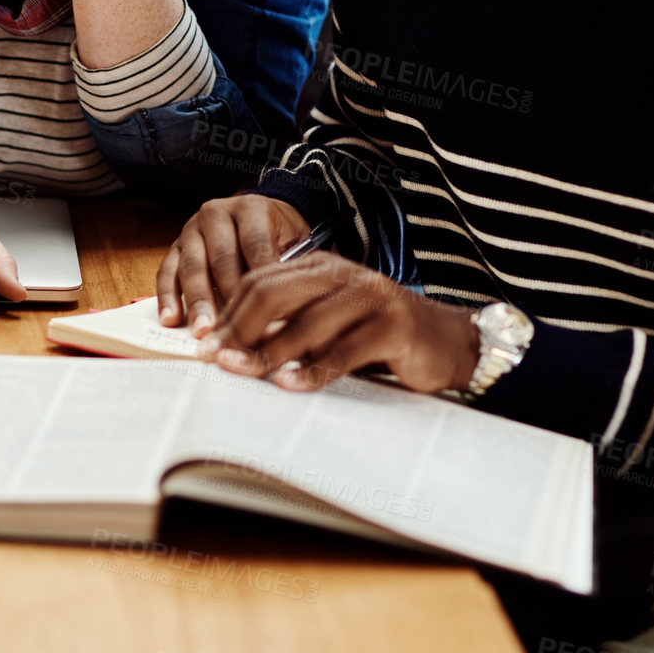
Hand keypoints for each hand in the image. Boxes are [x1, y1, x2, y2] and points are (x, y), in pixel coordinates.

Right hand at [156, 194, 312, 336]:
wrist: (261, 219)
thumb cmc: (281, 238)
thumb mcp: (296, 243)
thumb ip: (290, 269)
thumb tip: (285, 310)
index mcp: (250, 207)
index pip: (255, 243)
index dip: (259, 277)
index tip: (265, 310)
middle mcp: (216, 213)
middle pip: (221, 256)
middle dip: (226, 294)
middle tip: (231, 327)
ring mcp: (191, 230)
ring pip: (192, 266)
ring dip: (197, 301)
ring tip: (203, 331)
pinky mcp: (176, 248)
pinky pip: (167, 272)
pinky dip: (167, 297)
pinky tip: (170, 320)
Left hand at [195, 252, 479, 394]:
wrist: (448, 341)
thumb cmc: (379, 336)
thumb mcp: (330, 322)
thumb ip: (292, 325)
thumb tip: (234, 349)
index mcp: (321, 267)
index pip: (261, 281)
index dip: (229, 313)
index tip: (205, 344)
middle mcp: (342, 274)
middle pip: (275, 293)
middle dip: (240, 328)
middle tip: (217, 358)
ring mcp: (369, 297)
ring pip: (307, 322)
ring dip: (270, 351)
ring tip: (243, 372)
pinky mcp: (392, 325)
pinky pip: (344, 350)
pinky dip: (314, 370)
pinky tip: (291, 385)